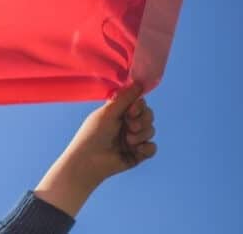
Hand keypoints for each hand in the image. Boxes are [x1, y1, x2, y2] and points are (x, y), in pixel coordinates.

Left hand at [35, 83, 157, 216]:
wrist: (90, 160)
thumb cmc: (94, 133)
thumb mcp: (108, 112)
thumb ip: (125, 98)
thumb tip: (139, 82)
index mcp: (118, 112)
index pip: (138, 103)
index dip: (139, 106)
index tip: (131, 110)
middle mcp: (127, 124)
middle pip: (148, 116)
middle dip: (142, 120)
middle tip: (130, 126)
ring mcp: (133, 139)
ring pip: (151, 131)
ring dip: (142, 134)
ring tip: (128, 140)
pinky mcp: (138, 154)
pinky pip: (152, 148)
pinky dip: (146, 148)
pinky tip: (136, 150)